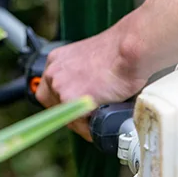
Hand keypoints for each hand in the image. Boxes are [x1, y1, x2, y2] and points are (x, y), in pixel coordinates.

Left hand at [36, 20, 148, 141]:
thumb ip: (79, 74)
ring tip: (101, 114)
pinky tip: (104, 116)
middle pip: (54, 106)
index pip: (49, 90)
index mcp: (56, 60)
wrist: (128, 49)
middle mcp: (52, 72)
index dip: (63, 103)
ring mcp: (59, 86)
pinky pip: (78, 124)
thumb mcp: (89, 59)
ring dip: (83, 121)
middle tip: (90, 115)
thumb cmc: (118, 52)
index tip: (76, 108)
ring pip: (67, 117)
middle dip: (72, 114)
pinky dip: (91, 126)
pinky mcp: (69, 99)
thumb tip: (85, 92)